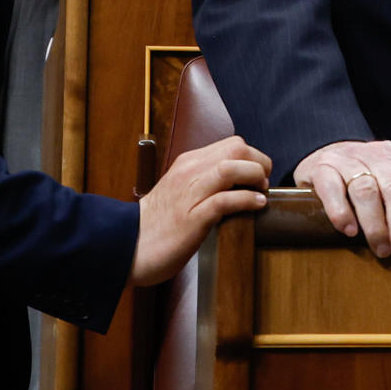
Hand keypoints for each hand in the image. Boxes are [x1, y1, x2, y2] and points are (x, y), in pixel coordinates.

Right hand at [131, 135, 271, 285]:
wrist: (128, 245)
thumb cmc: (157, 223)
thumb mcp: (181, 191)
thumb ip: (203, 182)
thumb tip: (236, 185)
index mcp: (187, 163)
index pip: (232, 144)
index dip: (253, 157)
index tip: (259, 176)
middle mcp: (189, 172)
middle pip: (236, 148)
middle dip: (259, 163)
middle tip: (262, 184)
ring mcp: (189, 194)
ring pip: (231, 168)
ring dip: (254, 177)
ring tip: (261, 192)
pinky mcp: (191, 218)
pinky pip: (224, 200)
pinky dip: (246, 200)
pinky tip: (257, 205)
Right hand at [294, 140, 390, 260]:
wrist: (324, 155)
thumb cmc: (369, 172)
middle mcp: (376, 153)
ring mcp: (347, 159)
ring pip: (365, 190)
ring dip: (374, 225)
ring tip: (380, 249)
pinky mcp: (321, 169)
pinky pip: (332, 188)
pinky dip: (341, 211)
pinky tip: (348, 230)